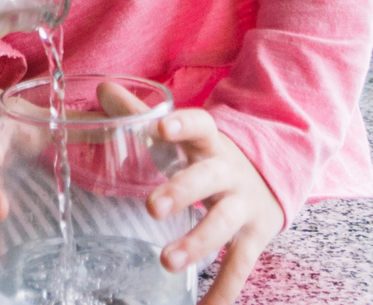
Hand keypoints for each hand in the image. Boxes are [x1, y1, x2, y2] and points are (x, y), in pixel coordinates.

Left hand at [141, 104, 284, 304]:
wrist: (271, 174)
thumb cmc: (208, 153)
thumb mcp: (183, 134)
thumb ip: (140, 113)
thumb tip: (101, 88)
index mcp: (209, 141)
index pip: (201, 125)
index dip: (183, 126)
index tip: (161, 128)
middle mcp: (229, 172)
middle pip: (208, 178)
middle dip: (182, 191)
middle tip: (151, 208)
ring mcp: (244, 206)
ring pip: (223, 223)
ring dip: (197, 243)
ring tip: (166, 261)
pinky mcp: (254, 238)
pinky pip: (239, 267)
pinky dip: (223, 291)